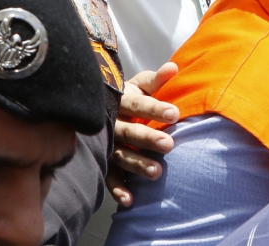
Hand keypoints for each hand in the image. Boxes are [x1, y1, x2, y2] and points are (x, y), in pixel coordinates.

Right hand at [107, 62, 178, 206]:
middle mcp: (110, 124)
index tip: (175, 113)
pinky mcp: (102, 162)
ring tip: (156, 173)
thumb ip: (155, 80)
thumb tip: (174, 68)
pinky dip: (118, 189)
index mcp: (119, 102)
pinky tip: (130, 200)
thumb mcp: (137, 85)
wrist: (92, 110)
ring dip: (137, 164)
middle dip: (148, 138)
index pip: (138, 104)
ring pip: (120, 155)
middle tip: (169, 144)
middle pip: (129, 132)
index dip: (155, 108)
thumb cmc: (124, 96)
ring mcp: (104, 145)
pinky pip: (108, 177)